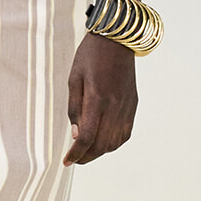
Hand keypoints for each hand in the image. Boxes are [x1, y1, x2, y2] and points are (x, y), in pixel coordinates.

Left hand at [63, 31, 137, 165]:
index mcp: (97, 98)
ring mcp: (126, 107)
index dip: (76, 153)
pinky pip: (125, 133)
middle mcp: (114, 106)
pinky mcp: (133, 105)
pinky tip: (103, 141)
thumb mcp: (74, 79)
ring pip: (115, 142)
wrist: (117, 40)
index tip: (67, 161)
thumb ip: (74, 108)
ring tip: (86, 151)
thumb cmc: (90, 55)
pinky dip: (113, 143)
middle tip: (74, 158)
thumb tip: (76, 134)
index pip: (87, 137)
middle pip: (102, 145)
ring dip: (100, 152)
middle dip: (86, 157)